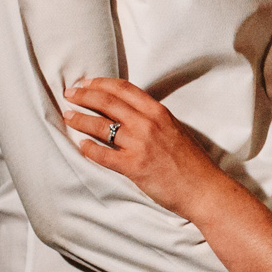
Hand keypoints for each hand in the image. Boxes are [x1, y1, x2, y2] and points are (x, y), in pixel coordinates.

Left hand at [62, 77, 222, 219]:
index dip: (100, 83)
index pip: (123, 88)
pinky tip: (81, 146)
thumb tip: (129, 113)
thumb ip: (153, 119)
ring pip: (101, 125)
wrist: (203, 189)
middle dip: (83, 95)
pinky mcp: (134, 166)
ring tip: (68, 117)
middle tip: (69, 94)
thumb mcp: (174, 129)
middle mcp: (147, 123)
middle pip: (107, 102)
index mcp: (158, 111)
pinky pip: (103, 155)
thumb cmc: (191, 162)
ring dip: (80, 119)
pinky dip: (89, 149)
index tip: (85, 83)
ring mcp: (140, 144)